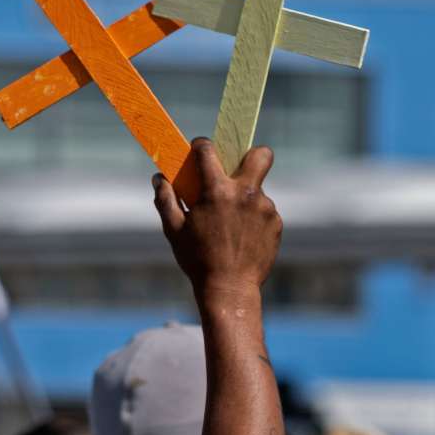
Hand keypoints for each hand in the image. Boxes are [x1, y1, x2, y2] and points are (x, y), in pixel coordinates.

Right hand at [153, 138, 281, 297]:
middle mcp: (245, 194)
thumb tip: (159, 178)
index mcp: (217, 191)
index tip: (198, 150)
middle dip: (251, 154)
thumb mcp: (174, 230)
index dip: (201, 146)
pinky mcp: (276, 223)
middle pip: (260, 155)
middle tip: (238, 169)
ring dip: (244, 198)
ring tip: (230, 223)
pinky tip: (241, 236)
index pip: (208, 150)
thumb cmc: (197, 260)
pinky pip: (264, 211)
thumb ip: (165, 199)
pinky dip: (253, 217)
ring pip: (257, 189)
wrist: (229, 289)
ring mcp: (265, 208)